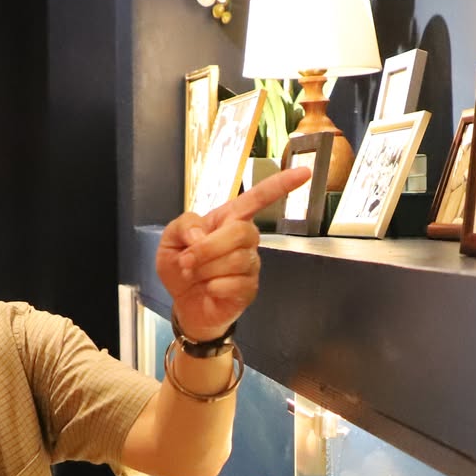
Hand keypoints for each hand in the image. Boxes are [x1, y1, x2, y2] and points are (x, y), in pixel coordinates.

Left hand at [157, 167, 306, 340]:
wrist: (185, 303)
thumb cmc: (182, 265)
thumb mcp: (170, 239)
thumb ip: (184, 225)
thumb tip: (202, 234)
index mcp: (230, 218)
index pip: (258, 198)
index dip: (280, 185)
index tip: (304, 172)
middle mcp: (247, 238)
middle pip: (241, 232)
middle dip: (208, 248)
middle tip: (187, 259)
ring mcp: (251, 264)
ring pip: (235, 260)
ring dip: (206, 269)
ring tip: (196, 275)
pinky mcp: (251, 288)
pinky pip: (235, 284)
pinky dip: (213, 287)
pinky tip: (210, 289)